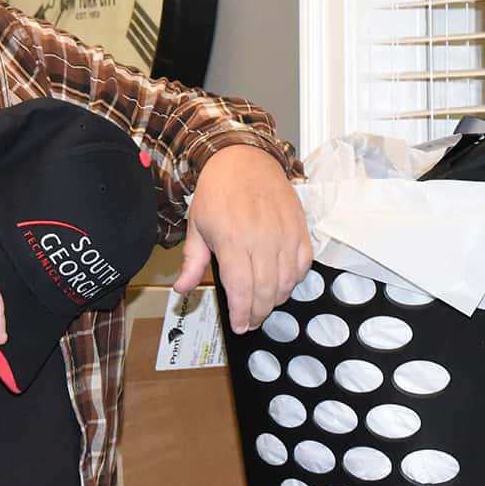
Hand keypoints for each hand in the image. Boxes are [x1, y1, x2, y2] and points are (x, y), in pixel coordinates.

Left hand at [175, 145, 311, 333]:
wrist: (244, 159)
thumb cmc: (217, 191)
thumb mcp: (197, 225)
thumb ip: (192, 261)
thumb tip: (181, 290)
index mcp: (232, 240)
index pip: (241, 290)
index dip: (241, 314)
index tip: (239, 326)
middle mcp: (262, 239)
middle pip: (266, 292)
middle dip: (258, 314)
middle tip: (251, 321)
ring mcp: (284, 234)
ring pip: (286, 283)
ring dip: (276, 301)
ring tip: (264, 306)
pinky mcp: (300, 228)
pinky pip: (303, 265)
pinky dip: (294, 281)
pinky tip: (282, 284)